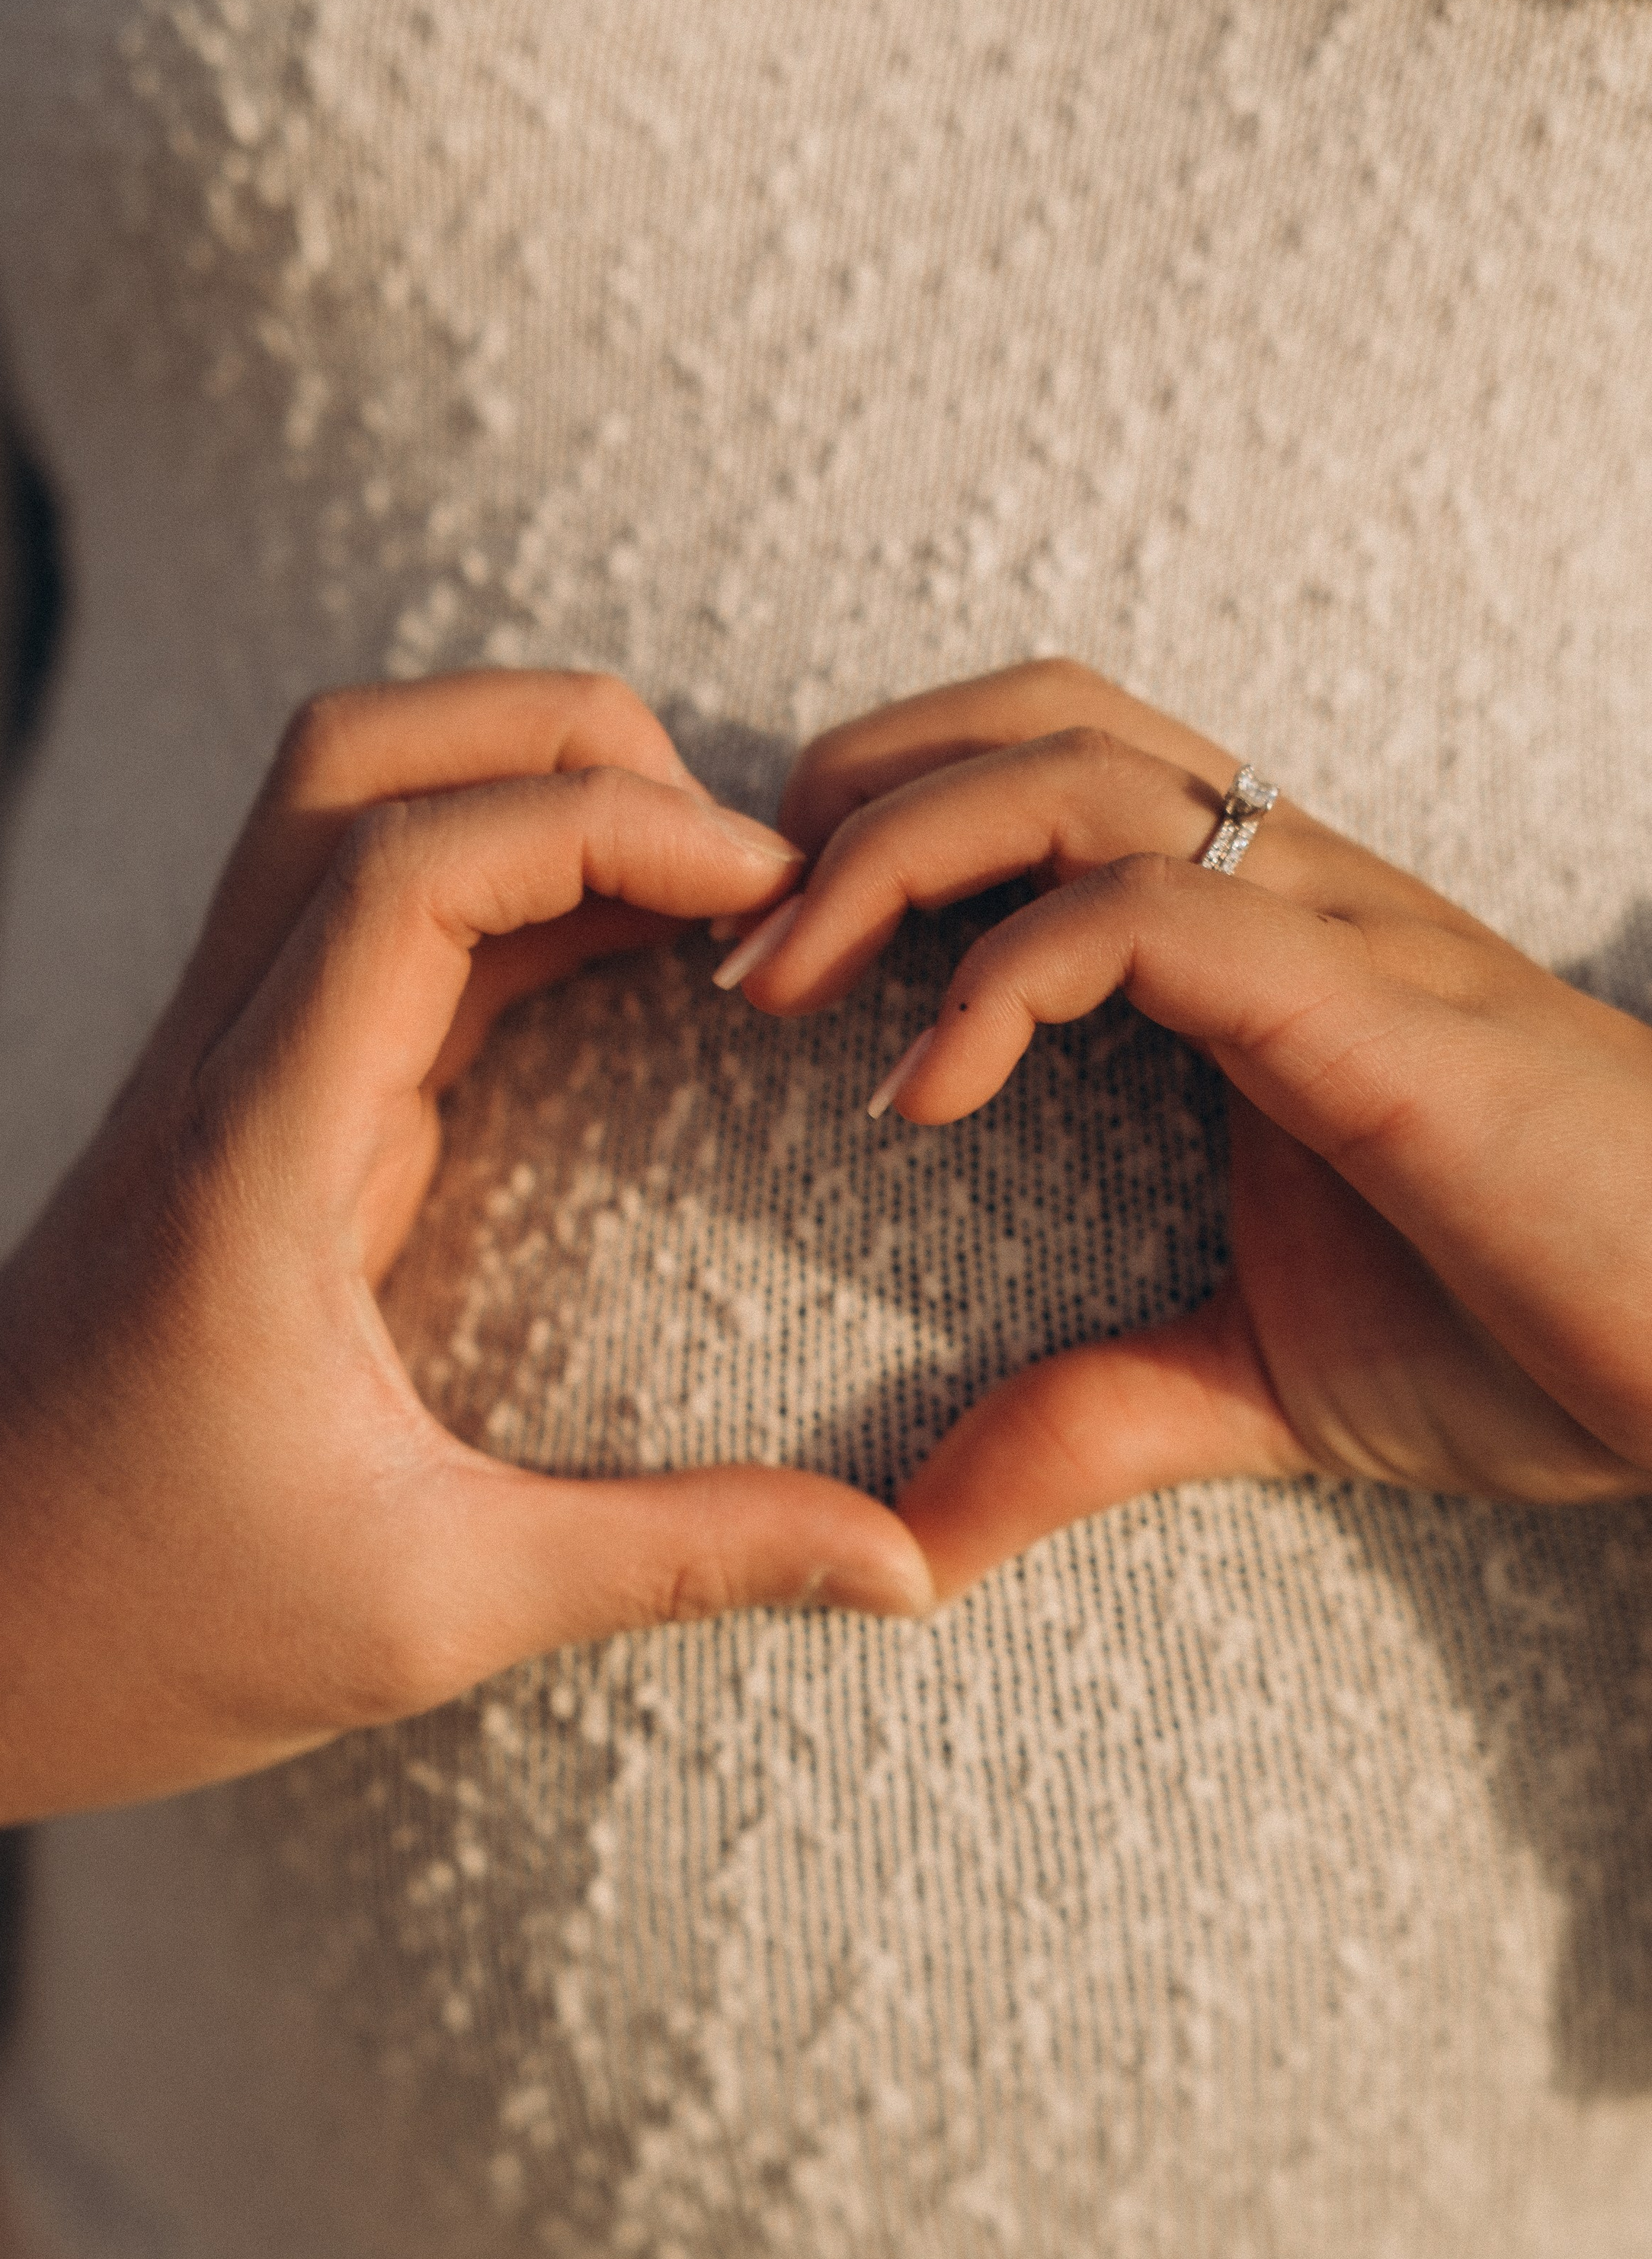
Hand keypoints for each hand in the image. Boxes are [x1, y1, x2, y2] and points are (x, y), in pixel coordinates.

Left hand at [0, 671, 931, 1829]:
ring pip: (350, 805)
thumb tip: (902, 1566)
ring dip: (530, 794)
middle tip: (749, 865)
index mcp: (254, 1157)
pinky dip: (511, 895)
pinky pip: (374, 921)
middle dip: (569, 746)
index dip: (609, 830)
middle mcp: (222, 1069)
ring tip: (708, 892)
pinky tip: (638, 966)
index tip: (775, 900)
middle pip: (361, 760)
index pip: (408, 869)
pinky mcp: (241, 1104)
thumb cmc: (136, 1623)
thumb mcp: (427, 1612)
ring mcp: (220, 1071)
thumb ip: (674, 1558)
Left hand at [727, 658, 1651, 1599]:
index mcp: (1260, 944)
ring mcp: (1341, 930)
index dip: (886, 812)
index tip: (758, 957)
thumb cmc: (1533, 1328)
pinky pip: (1162, 910)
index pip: (1051, 767)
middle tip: (726, 936)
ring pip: (1079, 768)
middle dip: (855, 788)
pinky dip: (1008, 976)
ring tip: (773, 988)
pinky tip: (923, 1095)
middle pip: (1042, 712)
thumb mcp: (1255, 1386)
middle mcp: (1296, 894)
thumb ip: (1083, 1427)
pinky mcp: (1376, 1007)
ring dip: (891, 855)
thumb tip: (905, 1546)